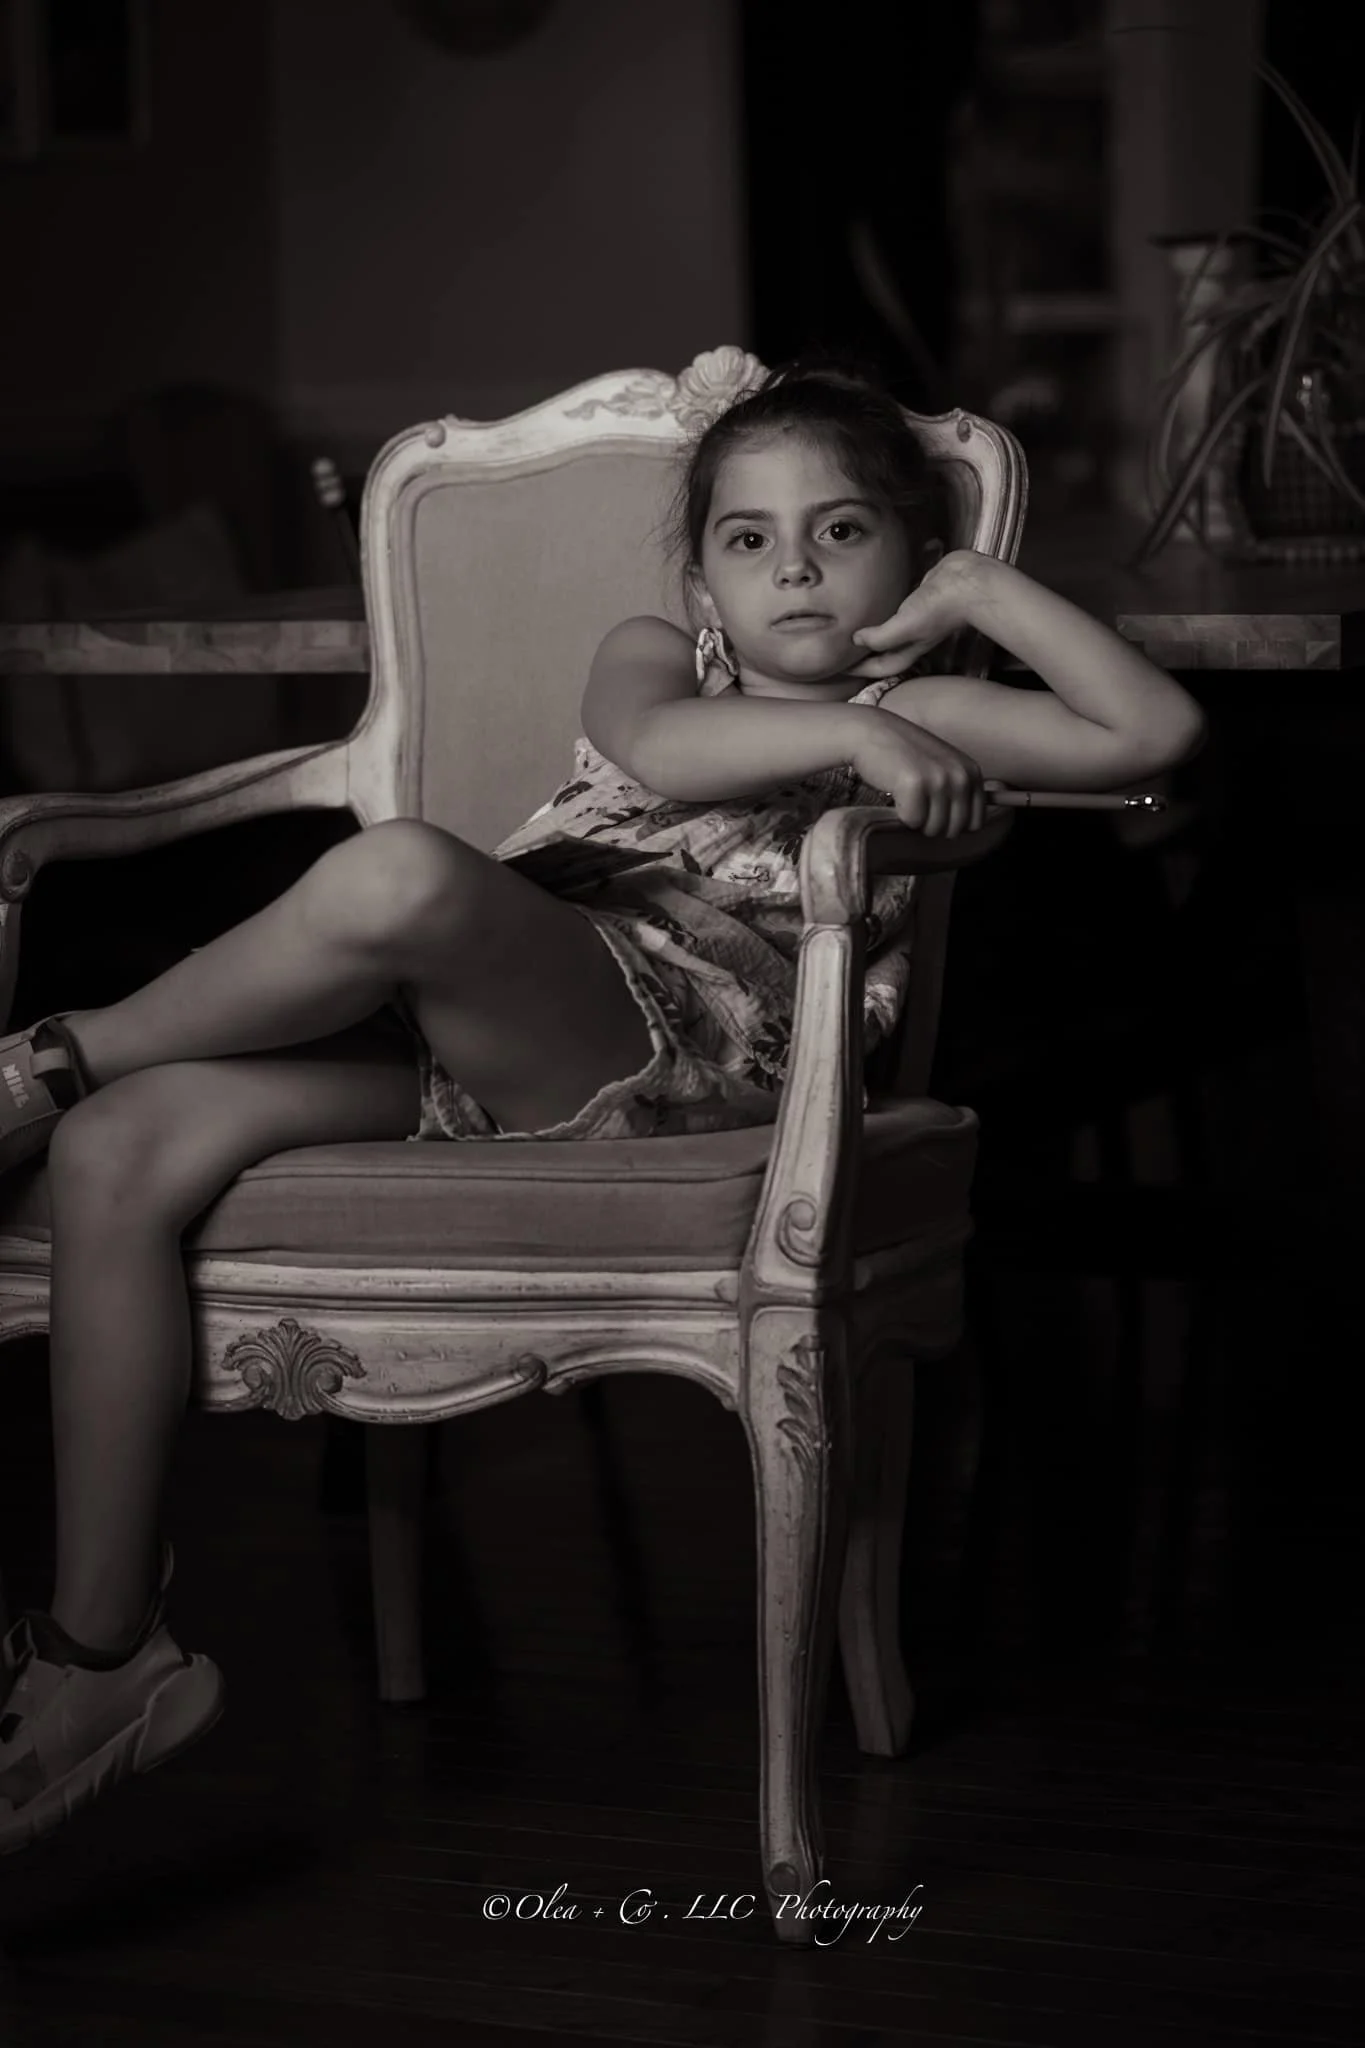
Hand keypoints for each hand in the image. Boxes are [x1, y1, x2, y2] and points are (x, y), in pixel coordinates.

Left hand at [847, 549, 982, 679]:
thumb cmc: (939, 608)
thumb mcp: (906, 626)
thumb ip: (880, 636)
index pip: (878, 667)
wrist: (967, 582)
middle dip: (863, 654)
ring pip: (888, 631)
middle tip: (840, 648)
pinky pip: (895, 608)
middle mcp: (911, 638)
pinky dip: (883, 609)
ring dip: (872, 631)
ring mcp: (916, 619)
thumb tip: (855, 640)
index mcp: (907, 649)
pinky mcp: (918, 600)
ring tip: (851, 626)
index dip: (857, 669)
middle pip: (882, 653)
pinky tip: (872, 600)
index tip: (837, 666)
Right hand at [848, 712, 991, 836]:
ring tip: (905, 794)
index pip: (975, 823)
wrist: (869, 732)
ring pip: (933, 829)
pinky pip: (912, 821)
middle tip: (916, 801)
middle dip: (932, 825)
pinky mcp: (915, 785)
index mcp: (972, 772)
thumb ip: (961, 789)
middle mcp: (961, 775)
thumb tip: (982, 813)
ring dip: (915, 819)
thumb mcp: (943, 765)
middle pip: (954, 830)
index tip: (934, 808)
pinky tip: (895, 790)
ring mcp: (939, 780)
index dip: (951, 823)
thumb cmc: (903, 753)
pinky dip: (899, 812)